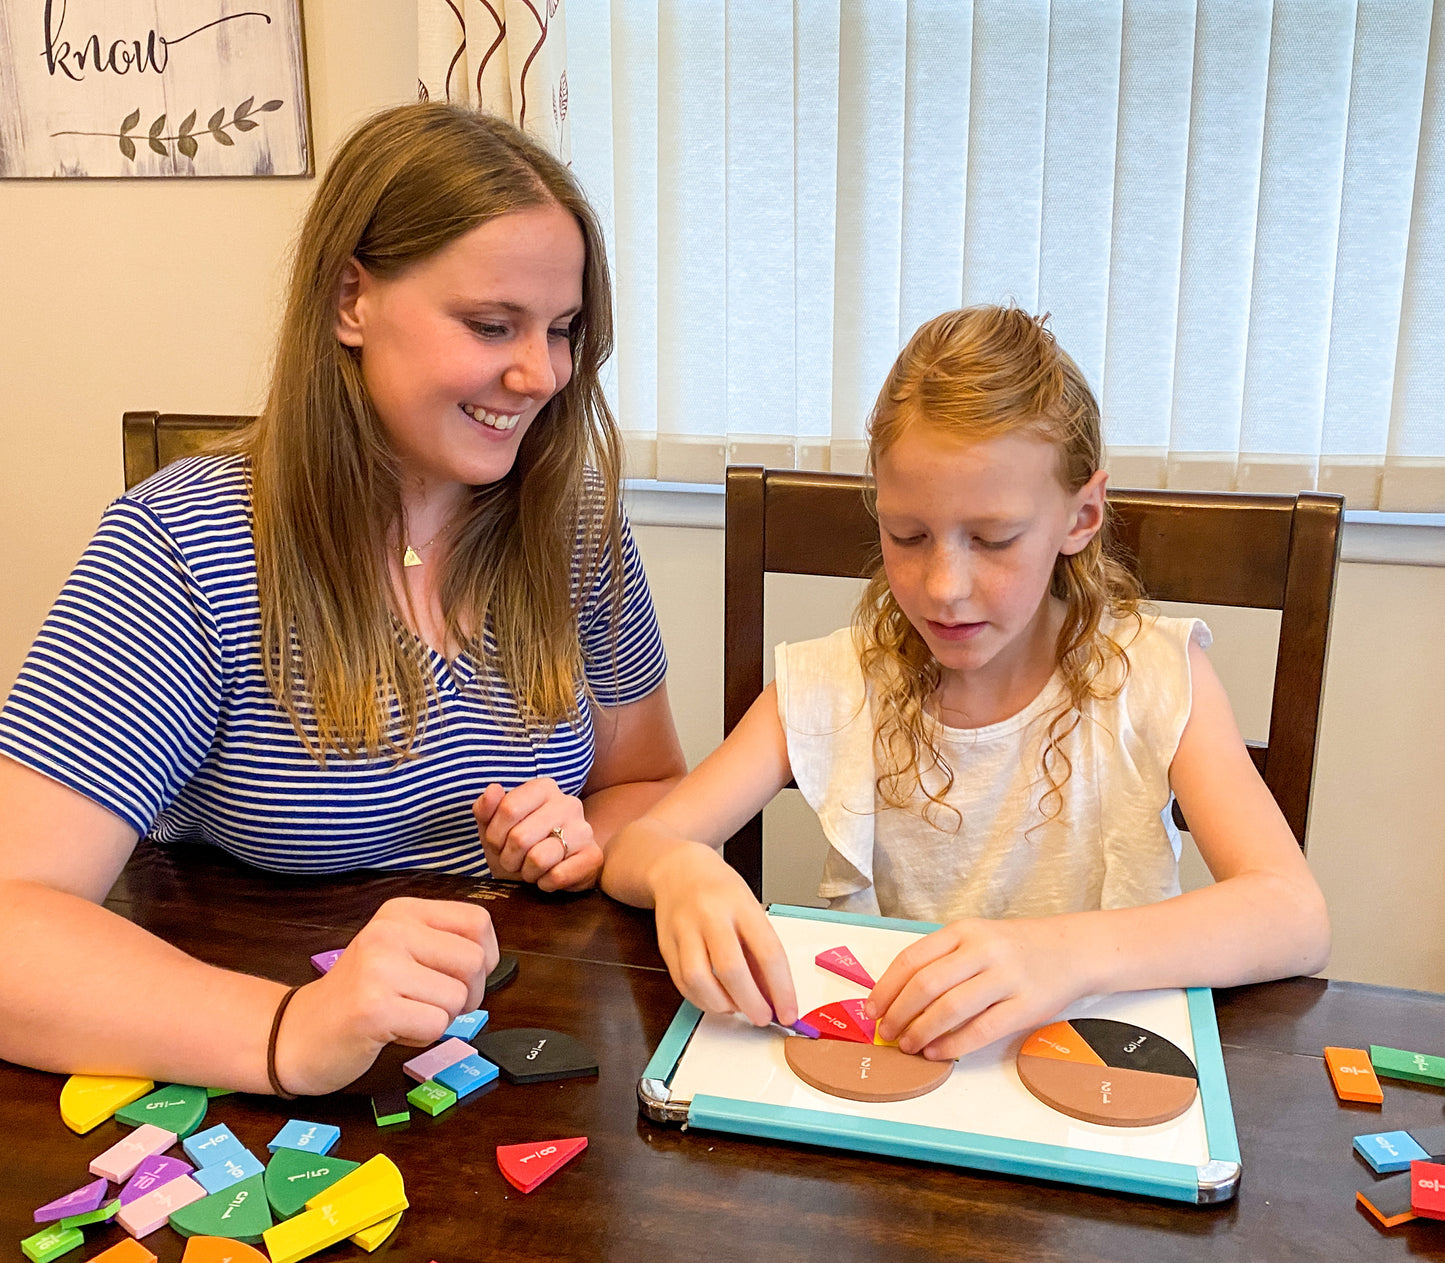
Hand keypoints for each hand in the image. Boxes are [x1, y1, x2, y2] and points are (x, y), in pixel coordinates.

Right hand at [273, 897, 498, 1094]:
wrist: (297, 1033)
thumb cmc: (361, 995)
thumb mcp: (401, 950)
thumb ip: (442, 944)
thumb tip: (491, 958)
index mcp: (401, 911)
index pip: (477, 922)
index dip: (486, 956)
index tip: (463, 977)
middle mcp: (390, 931)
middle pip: (475, 961)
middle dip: (469, 995)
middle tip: (435, 1006)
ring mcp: (379, 967)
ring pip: (457, 998)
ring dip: (441, 1019)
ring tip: (404, 1015)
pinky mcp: (373, 1008)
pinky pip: (435, 1026)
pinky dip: (422, 1038)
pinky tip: (392, 1031)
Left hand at [473, 778, 599, 891]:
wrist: (549, 872)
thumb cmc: (519, 847)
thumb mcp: (493, 828)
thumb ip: (486, 807)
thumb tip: (493, 789)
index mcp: (544, 788)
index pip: (508, 809)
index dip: (495, 835)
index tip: (499, 844)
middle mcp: (568, 803)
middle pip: (520, 837)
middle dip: (509, 858)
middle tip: (514, 861)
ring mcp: (584, 830)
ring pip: (539, 858)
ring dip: (527, 873)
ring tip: (531, 869)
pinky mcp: (593, 857)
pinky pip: (557, 876)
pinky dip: (545, 883)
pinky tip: (548, 877)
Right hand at [650, 842, 796, 1026]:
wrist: (677, 869)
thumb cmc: (721, 891)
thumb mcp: (750, 910)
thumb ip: (760, 952)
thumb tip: (774, 996)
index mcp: (741, 905)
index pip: (767, 952)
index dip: (781, 989)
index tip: (788, 1013)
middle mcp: (710, 915)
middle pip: (730, 969)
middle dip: (750, 1003)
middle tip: (762, 1017)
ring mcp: (683, 929)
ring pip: (699, 980)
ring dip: (721, 1005)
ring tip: (735, 1006)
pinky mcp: (665, 944)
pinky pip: (682, 983)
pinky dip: (701, 999)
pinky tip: (715, 999)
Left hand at [867, 916, 1090, 1060]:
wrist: (1071, 950)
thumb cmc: (1013, 948)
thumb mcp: (975, 939)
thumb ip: (942, 961)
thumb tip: (896, 998)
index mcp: (963, 931)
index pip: (912, 959)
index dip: (885, 988)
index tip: (871, 1010)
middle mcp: (982, 950)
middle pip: (926, 984)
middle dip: (899, 1013)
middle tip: (886, 1033)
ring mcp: (1005, 978)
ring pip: (951, 1008)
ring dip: (922, 1031)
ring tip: (908, 1046)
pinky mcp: (1026, 1006)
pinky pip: (981, 1030)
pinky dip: (953, 1045)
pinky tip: (937, 1053)